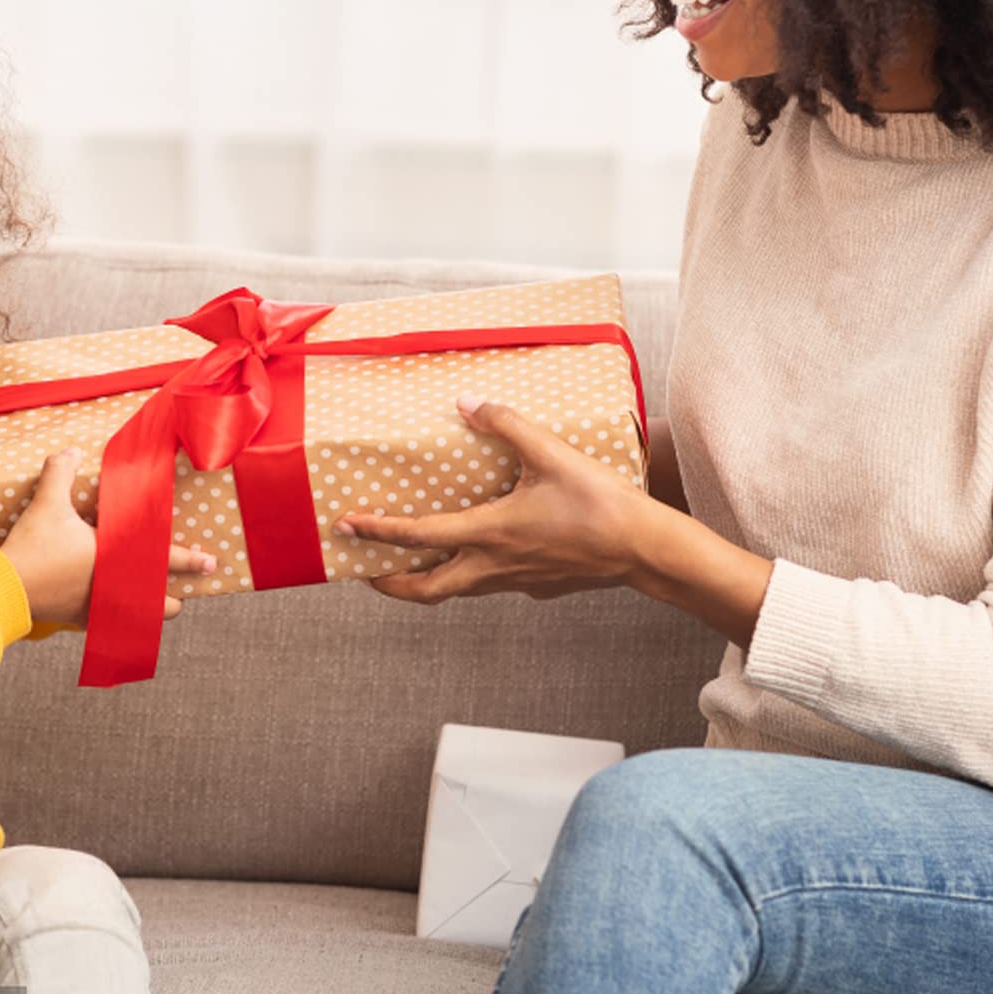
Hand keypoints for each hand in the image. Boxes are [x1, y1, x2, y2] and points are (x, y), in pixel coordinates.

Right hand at [0, 448, 215, 626]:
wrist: (5, 588)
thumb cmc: (33, 545)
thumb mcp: (47, 502)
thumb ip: (59, 472)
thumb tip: (70, 450)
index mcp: (115, 557)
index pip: (162, 559)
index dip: (189, 560)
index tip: (211, 562)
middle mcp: (113, 588)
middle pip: (159, 604)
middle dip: (174, 600)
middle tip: (185, 595)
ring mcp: (97, 608)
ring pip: (137, 621)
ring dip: (148, 614)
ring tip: (154, 609)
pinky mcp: (78, 620)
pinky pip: (108, 626)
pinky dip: (118, 624)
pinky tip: (117, 621)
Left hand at [332, 395, 653, 604]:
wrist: (645, 550)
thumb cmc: (599, 504)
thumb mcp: (550, 454)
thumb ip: (506, 425)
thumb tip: (467, 403)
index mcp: (489, 533)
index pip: (419, 535)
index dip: (378, 531)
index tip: (347, 526)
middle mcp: (495, 566)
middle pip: (428, 590)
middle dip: (391, 585)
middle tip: (365, 573)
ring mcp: (516, 581)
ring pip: (459, 590)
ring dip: (428, 581)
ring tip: (410, 565)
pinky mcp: (538, 586)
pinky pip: (491, 584)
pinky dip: (469, 575)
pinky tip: (480, 554)